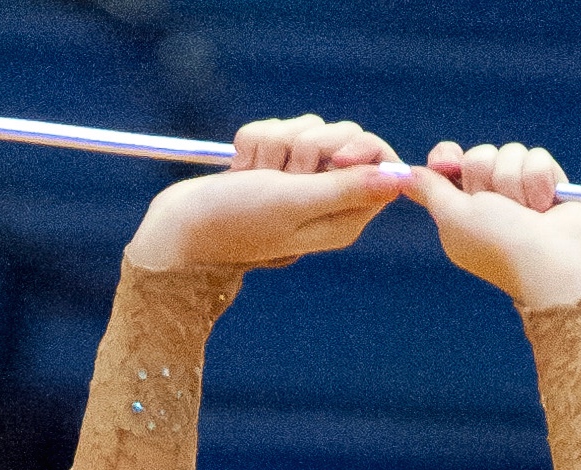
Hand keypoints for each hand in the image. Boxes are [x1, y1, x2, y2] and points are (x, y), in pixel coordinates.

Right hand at [127, 116, 408, 274]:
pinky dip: (252, 144)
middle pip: (344, 137)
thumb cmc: (238, 222)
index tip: (333, 156)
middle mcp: (325, 199)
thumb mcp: (296, 203)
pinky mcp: (270, 165)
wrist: (181, 230)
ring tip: (253, 178)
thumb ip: (347, 190)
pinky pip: (273, 128)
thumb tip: (400, 179)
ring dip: (272, 145)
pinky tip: (239, 171)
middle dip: (308, 144)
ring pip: (303, 128)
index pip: (379, 162)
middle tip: (283, 174)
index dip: (358, 148)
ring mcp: (296, 181)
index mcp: (344, 219)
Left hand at [405, 141, 580, 310]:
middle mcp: (489, 203)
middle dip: (488, 176)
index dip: (448, 159)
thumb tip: (406, 174)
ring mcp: (520, 195)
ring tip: (529, 212)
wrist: (557, 262)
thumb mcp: (455, 218)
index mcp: (461, 213)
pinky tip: (546, 206)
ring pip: (511, 153)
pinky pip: (538, 158)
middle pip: (479, 156)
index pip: (449, 166)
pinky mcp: (547, 187)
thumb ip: (430, 191)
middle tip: (500, 207)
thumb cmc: (501, 245)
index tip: (449, 163)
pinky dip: (541, 181)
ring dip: (517, 182)